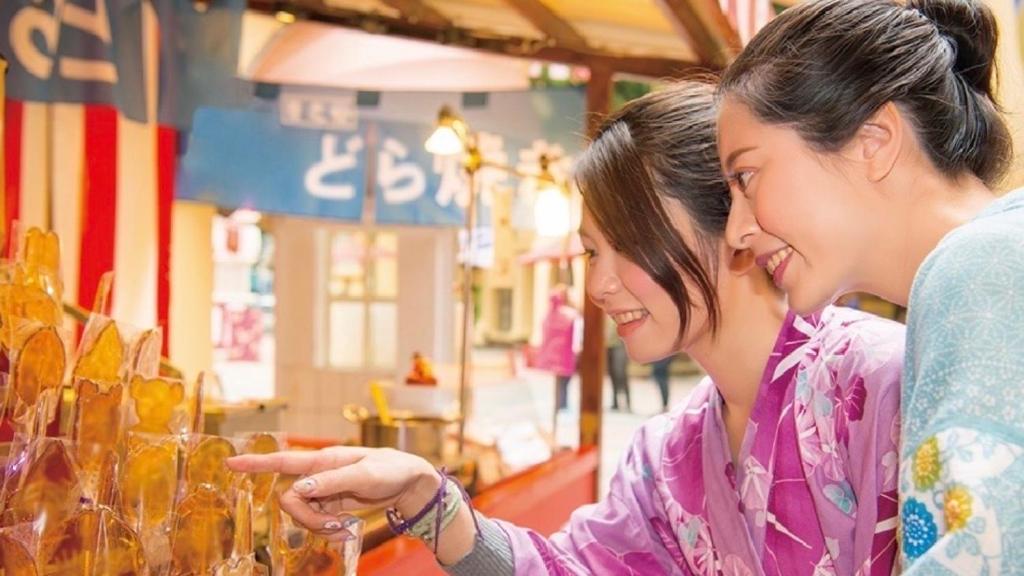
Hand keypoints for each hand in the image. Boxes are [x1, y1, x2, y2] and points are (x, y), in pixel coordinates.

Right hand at [227, 446, 439, 541]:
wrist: (408, 482)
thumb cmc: (389, 469)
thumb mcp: (363, 475)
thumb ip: (331, 482)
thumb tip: (299, 488)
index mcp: (323, 461)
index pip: (283, 461)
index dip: (256, 463)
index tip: (230, 462)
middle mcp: (318, 475)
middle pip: (291, 500)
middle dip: (307, 518)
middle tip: (334, 524)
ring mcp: (324, 491)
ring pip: (303, 515)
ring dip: (320, 527)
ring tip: (346, 529)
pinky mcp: (331, 505)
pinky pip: (318, 522)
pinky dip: (329, 531)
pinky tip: (347, 531)